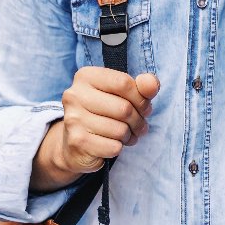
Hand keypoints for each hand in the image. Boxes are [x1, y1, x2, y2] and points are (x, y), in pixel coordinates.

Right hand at [32, 68, 158, 190]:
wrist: (76, 143)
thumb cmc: (105, 112)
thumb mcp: (125, 94)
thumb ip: (143, 86)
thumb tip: (152, 85)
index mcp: (86, 76)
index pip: (123, 83)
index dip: (141, 98)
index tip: (144, 108)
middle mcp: (74, 95)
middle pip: (124, 108)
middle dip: (138, 120)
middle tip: (139, 125)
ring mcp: (73, 119)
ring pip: (120, 130)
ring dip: (129, 135)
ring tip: (126, 135)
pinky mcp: (77, 141)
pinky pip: (113, 147)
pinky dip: (119, 148)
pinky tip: (114, 144)